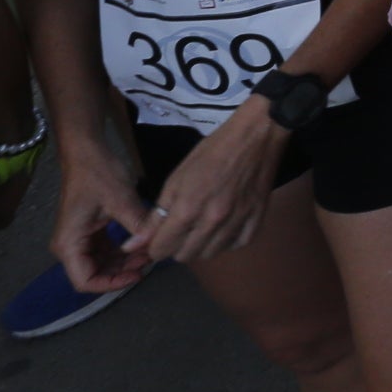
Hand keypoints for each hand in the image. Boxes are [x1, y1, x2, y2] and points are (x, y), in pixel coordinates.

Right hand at [49, 149, 160, 293]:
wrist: (87, 150)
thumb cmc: (98, 173)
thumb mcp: (120, 199)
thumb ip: (138, 225)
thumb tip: (156, 244)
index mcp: (69, 244)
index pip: (85, 281)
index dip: (111, 284)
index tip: (137, 275)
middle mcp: (70, 246)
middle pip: (95, 274)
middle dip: (122, 271)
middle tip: (150, 260)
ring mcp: (80, 239)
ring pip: (103, 264)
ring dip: (125, 262)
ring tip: (150, 252)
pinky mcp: (91, 232)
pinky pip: (107, 250)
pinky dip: (124, 251)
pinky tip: (143, 244)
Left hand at [134, 97, 285, 266]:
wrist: (255, 136)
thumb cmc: (211, 152)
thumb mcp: (176, 178)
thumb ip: (157, 215)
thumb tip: (134, 244)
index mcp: (188, 209)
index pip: (161, 248)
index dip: (155, 245)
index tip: (158, 237)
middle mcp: (212, 221)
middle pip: (185, 256)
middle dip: (177, 246)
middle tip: (181, 229)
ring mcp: (237, 222)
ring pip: (210, 254)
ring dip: (201, 245)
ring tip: (202, 228)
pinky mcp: (257, 220)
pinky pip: (237, 245)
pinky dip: (227, 241)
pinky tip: (224, 227)